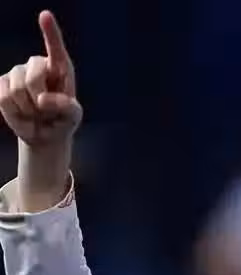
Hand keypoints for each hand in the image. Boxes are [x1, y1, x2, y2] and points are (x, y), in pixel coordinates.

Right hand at [0, 10, 80, 145]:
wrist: (44, 134)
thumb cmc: (62, 121)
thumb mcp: (73, 117)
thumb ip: (67, 107)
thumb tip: (44, 99)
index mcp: (60, 69)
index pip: (56, 49)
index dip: (50, 32)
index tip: (45, 15)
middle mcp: (38, 66)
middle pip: (33, 74)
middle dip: (39, 98)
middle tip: (46, 111)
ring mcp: (17, 72)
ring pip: (16, 89)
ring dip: (27, 108)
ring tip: (35, 113)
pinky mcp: (2, 83)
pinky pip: (3, 97)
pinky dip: (13, 111)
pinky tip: (21, 113)